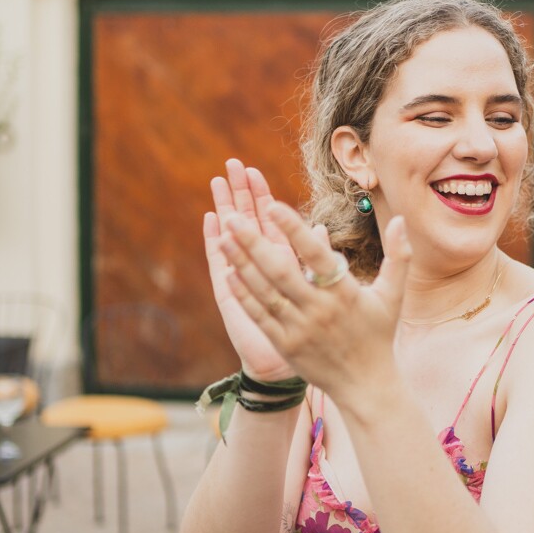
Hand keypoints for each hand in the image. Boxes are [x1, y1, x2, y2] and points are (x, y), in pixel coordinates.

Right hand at [202, 158, 308, 381]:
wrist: (284, 368)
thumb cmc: (308, 332)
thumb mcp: (323, 292)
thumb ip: (321, 260)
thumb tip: (322, 231)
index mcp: (281, 261)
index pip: (268, 220)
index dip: (261, 195)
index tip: (254, 170)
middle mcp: (259, 267)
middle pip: (247, 222)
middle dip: (240, 194)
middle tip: (231, 164)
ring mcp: (242, 280)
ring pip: (231, 238)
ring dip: (224, 211)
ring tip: (216, 184)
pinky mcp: (230, 296)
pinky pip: (220, 266)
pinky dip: (214, 244)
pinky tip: (209, 222)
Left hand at [219, 201, 411, 409]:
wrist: (365, 385)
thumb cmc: (378, 335)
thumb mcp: (393, 296)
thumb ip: (398, 256)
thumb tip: (402, 221)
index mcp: (345, 293)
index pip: (316, 255)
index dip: (293, 230)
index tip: (272, 205)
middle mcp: (320, 309)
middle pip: (281, 271)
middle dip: (253, 243)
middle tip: (233, 216)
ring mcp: (300, 328)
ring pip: (265, 291)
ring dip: (241, 264)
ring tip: (223, 237)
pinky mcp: (286, 344)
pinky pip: (260, 315)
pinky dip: (244, 294)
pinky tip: (228, 273)